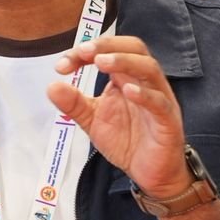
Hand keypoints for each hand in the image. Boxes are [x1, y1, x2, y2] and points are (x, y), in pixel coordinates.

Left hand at [48, 36, 192, 198]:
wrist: (150, 174)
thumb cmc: (128, 142)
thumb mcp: (93, 121)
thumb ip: (74, 104)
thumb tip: (51, 86)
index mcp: (126, 78)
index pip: (110, 51)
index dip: (86, 52)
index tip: (62, 64)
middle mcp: (145, 82)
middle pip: (134, 48)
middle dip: (108, 45)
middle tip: (84, 51)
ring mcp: (159, 99)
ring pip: (149, 69)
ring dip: (124, 61)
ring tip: (102, 62)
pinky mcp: (168, 121)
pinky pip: (159, 103)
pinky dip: (145, 94)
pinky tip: (127, 91)